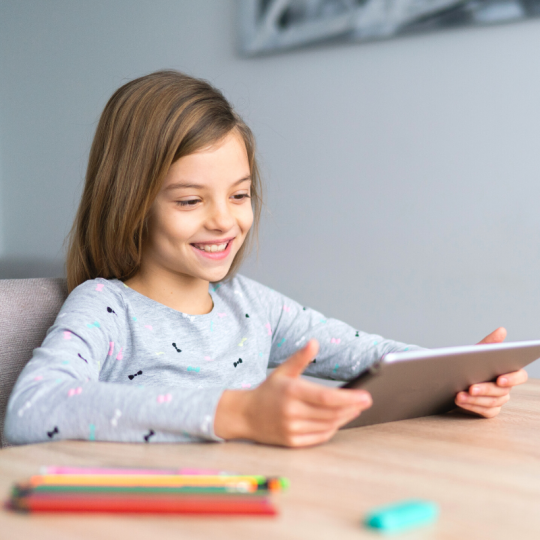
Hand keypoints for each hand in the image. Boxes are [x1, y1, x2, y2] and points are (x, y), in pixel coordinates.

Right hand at [214, 339, 371, 446]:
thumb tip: (314, 342)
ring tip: (354, 409)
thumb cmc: (268, 391)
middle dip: (351, 407)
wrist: (245, 415)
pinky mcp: (292, 442)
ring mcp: (292, 429)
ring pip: (328, 426)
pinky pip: (320, 437)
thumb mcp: (283, 371)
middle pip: (331, 413)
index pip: (326, 397)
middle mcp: (291, 412)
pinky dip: (332, 428)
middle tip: (365, 401)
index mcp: (291, 392)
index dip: (349, 398)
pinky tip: (338, 420)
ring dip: (344, 418)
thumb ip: (300, 357)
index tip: (365, 396)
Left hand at [454, 327, 527, 417]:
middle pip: (502, 391)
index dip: (512, 378)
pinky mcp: (488, 410)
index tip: (499, 379)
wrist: (451, 378)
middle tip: (471, 387)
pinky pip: (485, 411)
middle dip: (485, 389)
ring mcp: (498, 399)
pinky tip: (460, 401)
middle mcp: (505, 387)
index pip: (519, 375)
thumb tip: (502, 330)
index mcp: (506, 371)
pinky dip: (472, 407)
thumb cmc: (468, 364)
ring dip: (475, 399)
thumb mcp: (476, 352)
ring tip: (459, 395)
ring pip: (492, 402)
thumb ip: (489, 344)